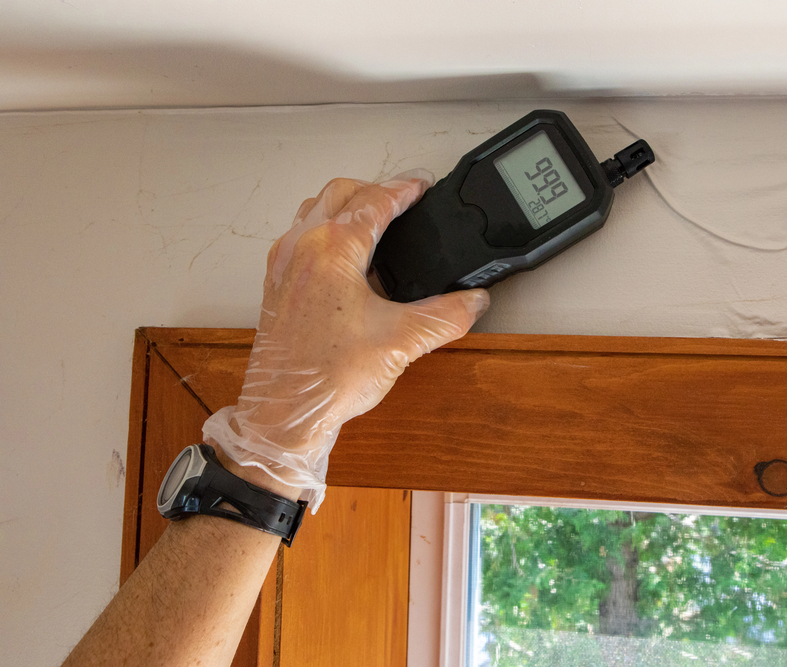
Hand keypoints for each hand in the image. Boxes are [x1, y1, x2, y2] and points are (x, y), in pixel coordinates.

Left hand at [203, 170, 488, 509]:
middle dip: (374, 190)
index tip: (421, 186)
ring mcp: (283, 266)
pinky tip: (347, 260)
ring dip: (345, 207)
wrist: (284, 415)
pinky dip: (326, 231)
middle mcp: (301, 248)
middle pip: (339, 193)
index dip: (404, 189)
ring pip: (314, 210)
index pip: (374, 201)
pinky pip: (300, 237)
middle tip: (403, 199)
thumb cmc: (327, 377)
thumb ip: (445, 316)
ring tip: (375, 222)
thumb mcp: (401, 342)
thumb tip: (473, 302)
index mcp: (331, 249)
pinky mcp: (276, 287)